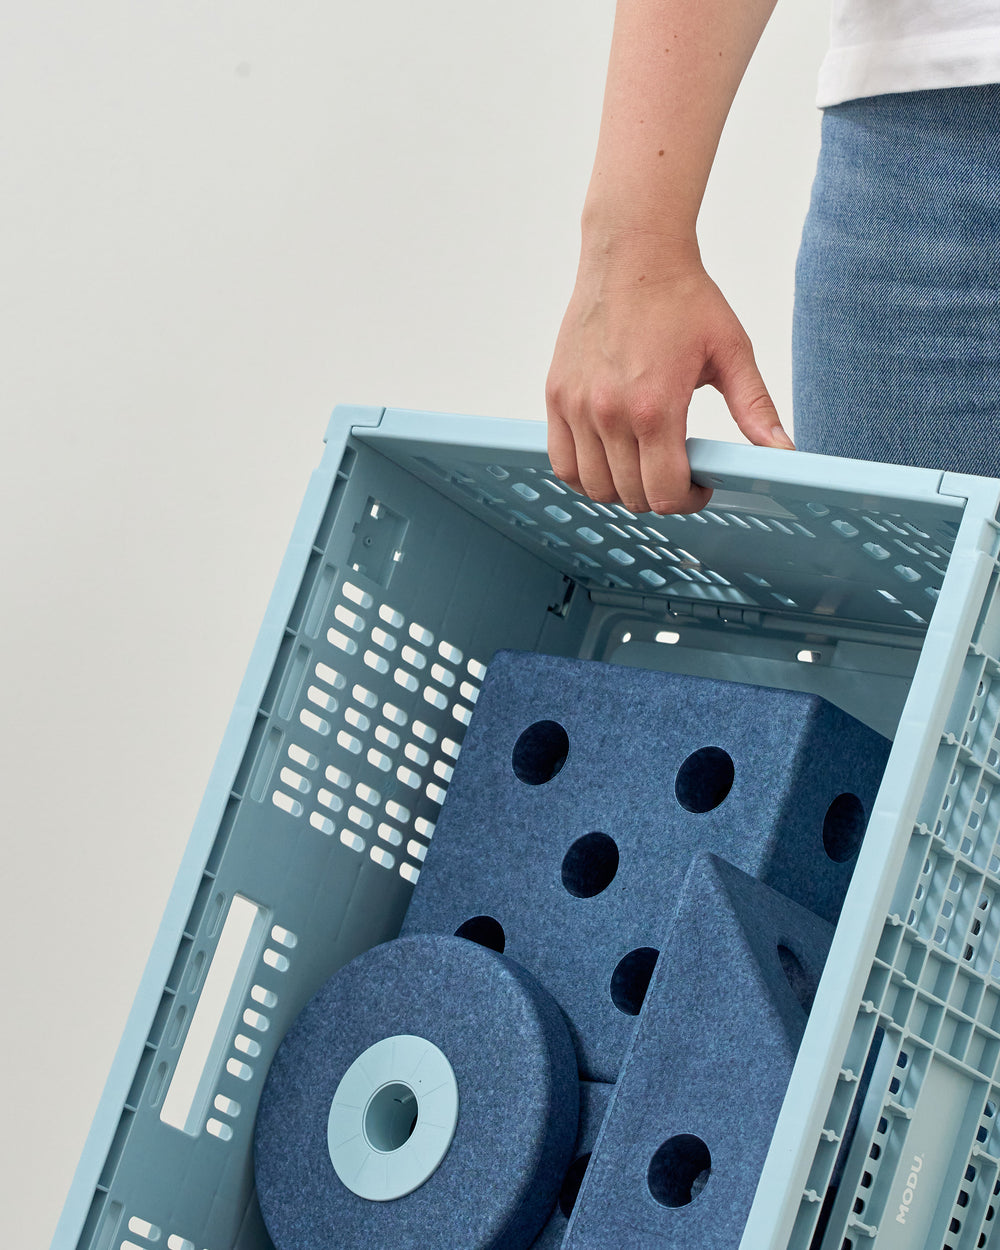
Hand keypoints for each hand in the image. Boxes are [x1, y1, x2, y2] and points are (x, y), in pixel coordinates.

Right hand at [545, 242, 794, 514]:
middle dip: (660, 496)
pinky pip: (562, 463)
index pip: (664, 493)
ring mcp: (577, 406)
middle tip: (678, 475)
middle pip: (631, 496)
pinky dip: (583, 475)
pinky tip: (608, 461)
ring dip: (622, 490)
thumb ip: (756, 409)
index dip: (688, 502)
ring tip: (643, 467)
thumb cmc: (682, 298)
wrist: (633, 253)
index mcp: (655, 407)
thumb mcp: (732, 352)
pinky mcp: (556, 396)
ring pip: (593, 487)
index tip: (700, 487)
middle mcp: (609, 413)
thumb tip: (783, 452)